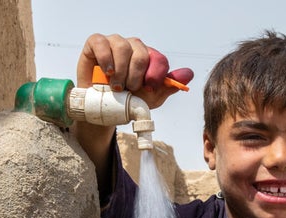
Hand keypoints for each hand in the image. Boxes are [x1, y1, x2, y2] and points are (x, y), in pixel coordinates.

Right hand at [77, 33, 193, 108]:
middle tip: (129, 89)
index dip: (156, 75)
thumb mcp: (150, 97)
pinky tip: (107, 72)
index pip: (159, 59)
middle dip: (136, 76)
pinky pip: (102, 43)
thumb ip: (168, 86)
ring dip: (120, 71)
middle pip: (141, 54)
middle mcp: (133, 47)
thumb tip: (189, 74)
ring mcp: (114, 42)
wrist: (101, 107)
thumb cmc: (127, 100)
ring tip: (116, 86)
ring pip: (122, 47)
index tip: (149, 88)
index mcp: (148, 57)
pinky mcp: (96, 43)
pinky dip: (106, 59)